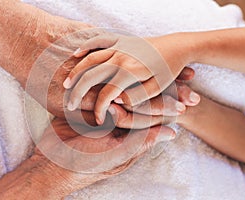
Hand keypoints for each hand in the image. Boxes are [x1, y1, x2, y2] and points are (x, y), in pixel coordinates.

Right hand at [63, 32, 192, 123]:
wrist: (178, 44)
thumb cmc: (169, 69)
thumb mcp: (157, 88)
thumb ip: (136, 97)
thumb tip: (118, 100)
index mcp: (129, 73)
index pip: (106, 95)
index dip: (100, 109)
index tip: (98, 120)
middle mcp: (121, 58)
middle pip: (91, 76)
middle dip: (77, 92)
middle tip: (69, 105)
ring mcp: (118, 47)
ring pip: (90, 58)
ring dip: (76, 71)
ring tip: (66, 83)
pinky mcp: (119, 39)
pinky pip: (98, 40)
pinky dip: (86, 46)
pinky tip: (77, 53)